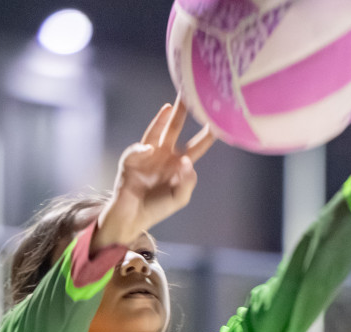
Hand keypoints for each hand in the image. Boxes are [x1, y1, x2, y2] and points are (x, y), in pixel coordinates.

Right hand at [92, 97, 214, 251]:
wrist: (132, 218)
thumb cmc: (157, 208)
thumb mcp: (180, 197)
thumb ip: (188, 181)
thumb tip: (185, 160)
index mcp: (179, 163)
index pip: (197, 145)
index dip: (207, 134)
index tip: (218, 120)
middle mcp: (164, 154)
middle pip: (176, 129)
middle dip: (183, 112)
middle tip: (191, 94)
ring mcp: (147, 155)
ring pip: (156, 131)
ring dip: (162, 119)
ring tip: (170, 107)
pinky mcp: (131, 160)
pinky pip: (137, 150)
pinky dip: (142, 150)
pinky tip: (149, 151)